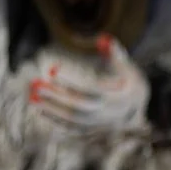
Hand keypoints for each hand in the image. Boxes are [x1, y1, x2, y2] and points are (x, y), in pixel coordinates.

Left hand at [29, 36, 148, 131]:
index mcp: (121, 95)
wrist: (137, 105)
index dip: (72, 80)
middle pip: (81, 107)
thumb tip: (104, 39)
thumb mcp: (125, 66)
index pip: (93, 89)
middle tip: (35, 84)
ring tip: (32, 97)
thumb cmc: (127, 79)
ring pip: (75, 120)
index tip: (52, 69)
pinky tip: (41, 110)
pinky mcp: (94, 131)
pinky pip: (73, 129)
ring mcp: (102, 124)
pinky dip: (56, 121)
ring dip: (52, 109)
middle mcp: (112, 113)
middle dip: (56, 96)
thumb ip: (114, 53)